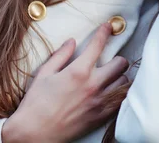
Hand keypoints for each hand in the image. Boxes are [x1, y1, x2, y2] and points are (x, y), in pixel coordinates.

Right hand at [1, 23, 128, 142]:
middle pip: (121, 63)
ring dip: (119, 77)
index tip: (108, 27)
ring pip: (124, 82)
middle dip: (117, 58)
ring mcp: (99, 102)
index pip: (98, 45)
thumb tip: (72, 41)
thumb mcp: (44, 73)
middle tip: (110, 61)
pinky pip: (120, 101)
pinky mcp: (101, 116)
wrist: (34, 133)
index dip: (105, 32)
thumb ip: (60, 55)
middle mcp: (93, 85)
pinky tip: (111, 92)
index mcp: (78, 71)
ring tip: (110, 78)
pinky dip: (119, 94)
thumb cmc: (36, 103)